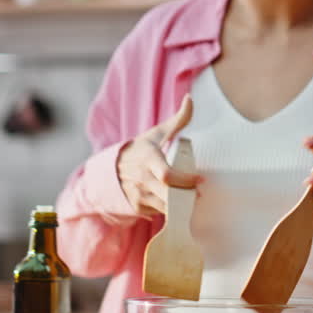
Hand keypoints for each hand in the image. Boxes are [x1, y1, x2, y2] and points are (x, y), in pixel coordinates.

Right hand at [117, 95, 195, 216]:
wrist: (111, 169)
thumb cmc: (140, 149)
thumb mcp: (156, 134)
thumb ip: (178, 120)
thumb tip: (190, 99)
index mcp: (149, 159)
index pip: (167, 175)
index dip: (185, 180)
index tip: (200, 180)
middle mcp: (143, 179)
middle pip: (169, 195)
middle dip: (186, 197)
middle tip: (198, 194)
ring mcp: (139, 195)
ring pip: (166, 207)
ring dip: (180, 205)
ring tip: (190, 198)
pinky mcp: (138, 207)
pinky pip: (159, 212)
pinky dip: (169, 209)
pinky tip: (175, 203)